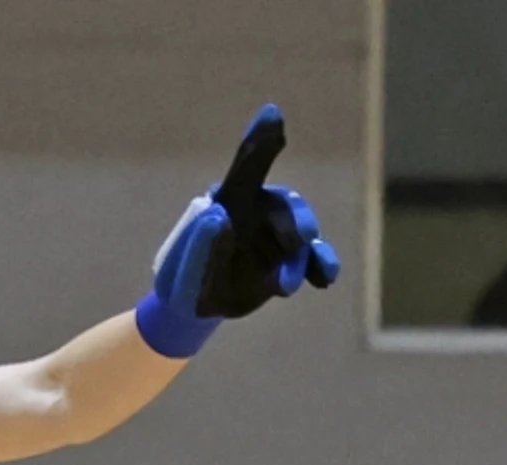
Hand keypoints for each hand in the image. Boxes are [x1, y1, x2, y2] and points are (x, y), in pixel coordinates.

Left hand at [136, 103, 340, 355]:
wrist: (193, 308)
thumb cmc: (183, 277)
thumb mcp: (182, 265)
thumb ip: (198, 241)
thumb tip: (219, 215)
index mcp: (229, 200)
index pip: (247, 166)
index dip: (261, 140)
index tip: (272, 114)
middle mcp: (258, 212)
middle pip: (286, 204)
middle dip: (297, 219)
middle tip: (303, 237)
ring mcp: (276, 238)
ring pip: (302, 236)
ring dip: (300, 259)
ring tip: (284, 286)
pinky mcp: (289, 263)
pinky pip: (314, 258)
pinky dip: (322, 265)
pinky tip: (325, 280)